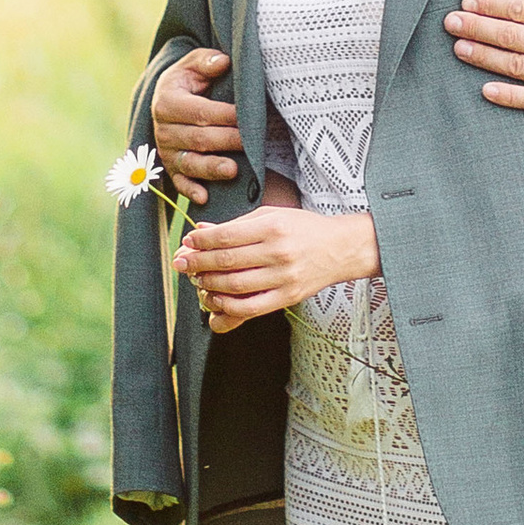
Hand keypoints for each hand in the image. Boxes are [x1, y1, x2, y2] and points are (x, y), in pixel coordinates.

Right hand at [153, 45, 241, 197]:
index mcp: (167, 102)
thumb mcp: (193, 64)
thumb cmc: (188, 80)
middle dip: (227, 140)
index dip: (225, 115)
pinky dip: (191, 191)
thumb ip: (206, 61)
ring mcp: (166, 153)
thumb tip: (223, 61)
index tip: (247, 115)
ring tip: (234, 170)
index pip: (200, 112)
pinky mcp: (170, 169)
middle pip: (199, 139)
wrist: (168, 99)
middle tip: (252, 141)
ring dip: (212, 168)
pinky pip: (179, 183)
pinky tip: (205, 198)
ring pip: (190, 164)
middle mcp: (163, 130)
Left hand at [179, 204, 380, 324]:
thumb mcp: (271, 216)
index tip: (187, 242)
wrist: (340, 248)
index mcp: (272, 227)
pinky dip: (228, 308)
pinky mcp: (288, 297)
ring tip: (197, 280)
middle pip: (227, 262)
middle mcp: (278, 252)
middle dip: (198, 263)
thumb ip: (236, 225)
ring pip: (235, 286)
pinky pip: (251, 308)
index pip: (226, 236)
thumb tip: (201, 231)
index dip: (201, 241)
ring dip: (209, 285)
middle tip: (182, 263)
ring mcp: (283, 278)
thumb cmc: (303, 228)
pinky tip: (216, 301)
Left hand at [444, 0, 523, 117]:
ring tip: (459, 48)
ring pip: (514, 66)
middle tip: (451, 23)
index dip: (492, 5)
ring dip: (483, 57)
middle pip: (509, 36)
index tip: (469, 1)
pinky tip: (486, 90)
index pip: (522, 10)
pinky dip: (507, 95)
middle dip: (476, 28)